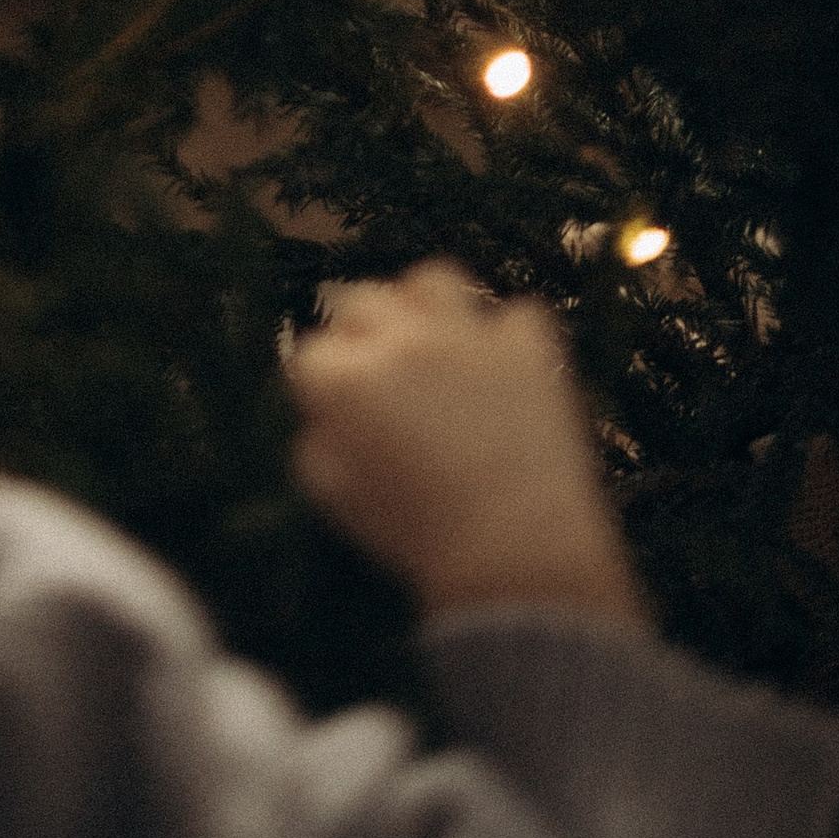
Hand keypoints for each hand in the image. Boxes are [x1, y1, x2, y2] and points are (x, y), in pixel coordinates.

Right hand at [289, 261, 648, 628]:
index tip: (337, 405)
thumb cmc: (417, 539)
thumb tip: (322, 415)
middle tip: (380, 373)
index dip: (322, 381)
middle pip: (361, 300)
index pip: (311, 352)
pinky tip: (504, 369)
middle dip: (361, 333)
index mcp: (345, 381)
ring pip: (434, 280)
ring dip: (427, 307)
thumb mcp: (336, 499)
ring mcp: (467, 335)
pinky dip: (508, 339)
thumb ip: (315, 442)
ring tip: (436, 342)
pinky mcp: (527, 347)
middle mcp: (400, 340)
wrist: (517, 556)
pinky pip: (517, 315)